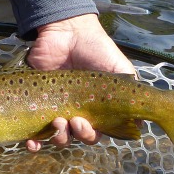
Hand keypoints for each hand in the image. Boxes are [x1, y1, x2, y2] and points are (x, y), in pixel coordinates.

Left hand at [26, 13, 135, 151]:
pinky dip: (33, 143)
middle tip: (75, 121)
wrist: (66, 30)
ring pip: (57, 136)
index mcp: (95, 109)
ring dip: (58, 137)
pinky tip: (32, 143)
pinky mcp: (36, 103)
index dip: (91, 136)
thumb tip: (141, 123)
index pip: (95, 134)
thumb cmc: (96, 49)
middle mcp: (76, 111)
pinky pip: (34, 131)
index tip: (87, 125)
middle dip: (77, 134)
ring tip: (57, 122)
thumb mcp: (119, 69)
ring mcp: (55, 108)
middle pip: (76, 137)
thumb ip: (130, 93)